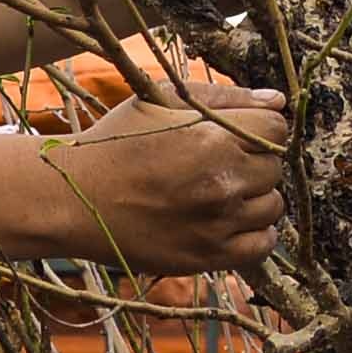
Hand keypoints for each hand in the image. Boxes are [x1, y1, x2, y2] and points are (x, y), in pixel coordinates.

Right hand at [36, 79, 288, 269]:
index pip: (276, 129)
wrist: (73, 198)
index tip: (237, 136)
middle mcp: (222, 180)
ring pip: (272, 206)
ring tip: (219, 194)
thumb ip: (224, 97)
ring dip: (254, 198)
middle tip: (220, 165)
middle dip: (254, 162)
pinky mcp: (208, 256)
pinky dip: (254, 233)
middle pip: (275, 168)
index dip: (260, 129)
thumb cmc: (115, 143)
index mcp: (213, 136)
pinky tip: (227, 221)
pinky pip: (262, 244)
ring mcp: (217, 222)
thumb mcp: (161, 101)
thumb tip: (278, 101)